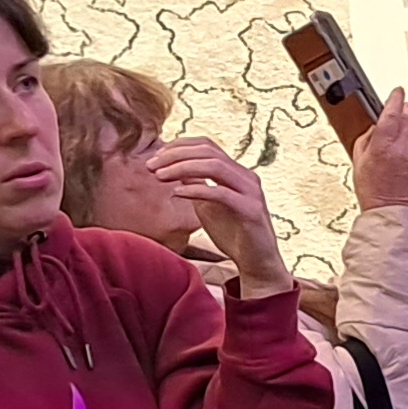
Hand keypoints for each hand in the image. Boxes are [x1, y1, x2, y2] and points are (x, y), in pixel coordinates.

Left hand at [153, 142, 291, 295]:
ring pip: (215, 166)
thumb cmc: (233, 234)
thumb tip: (173, 168)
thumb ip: (196, 185)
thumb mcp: (208, 205)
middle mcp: (246, 176)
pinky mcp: (250, 210)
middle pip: (209, 151)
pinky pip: (220, 193)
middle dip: (175, 155)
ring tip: (159, 176)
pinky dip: (195, 189)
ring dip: (182, 168)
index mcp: (237, 172)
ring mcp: (251, 192)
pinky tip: (177, 193)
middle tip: (151, 165)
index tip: (156, 157)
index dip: (179, 146)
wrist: (256, 263)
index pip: (207, 145)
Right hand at [353, 90, 407, 214]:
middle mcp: (405, 149)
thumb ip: (366, 141)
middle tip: (403, 107)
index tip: (397, 92)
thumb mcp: (360, 164)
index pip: (392, 113)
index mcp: (385, 146)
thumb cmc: (375, 195)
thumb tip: (374, 128)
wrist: (395, 218)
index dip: (395, 99)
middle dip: (406, 111)